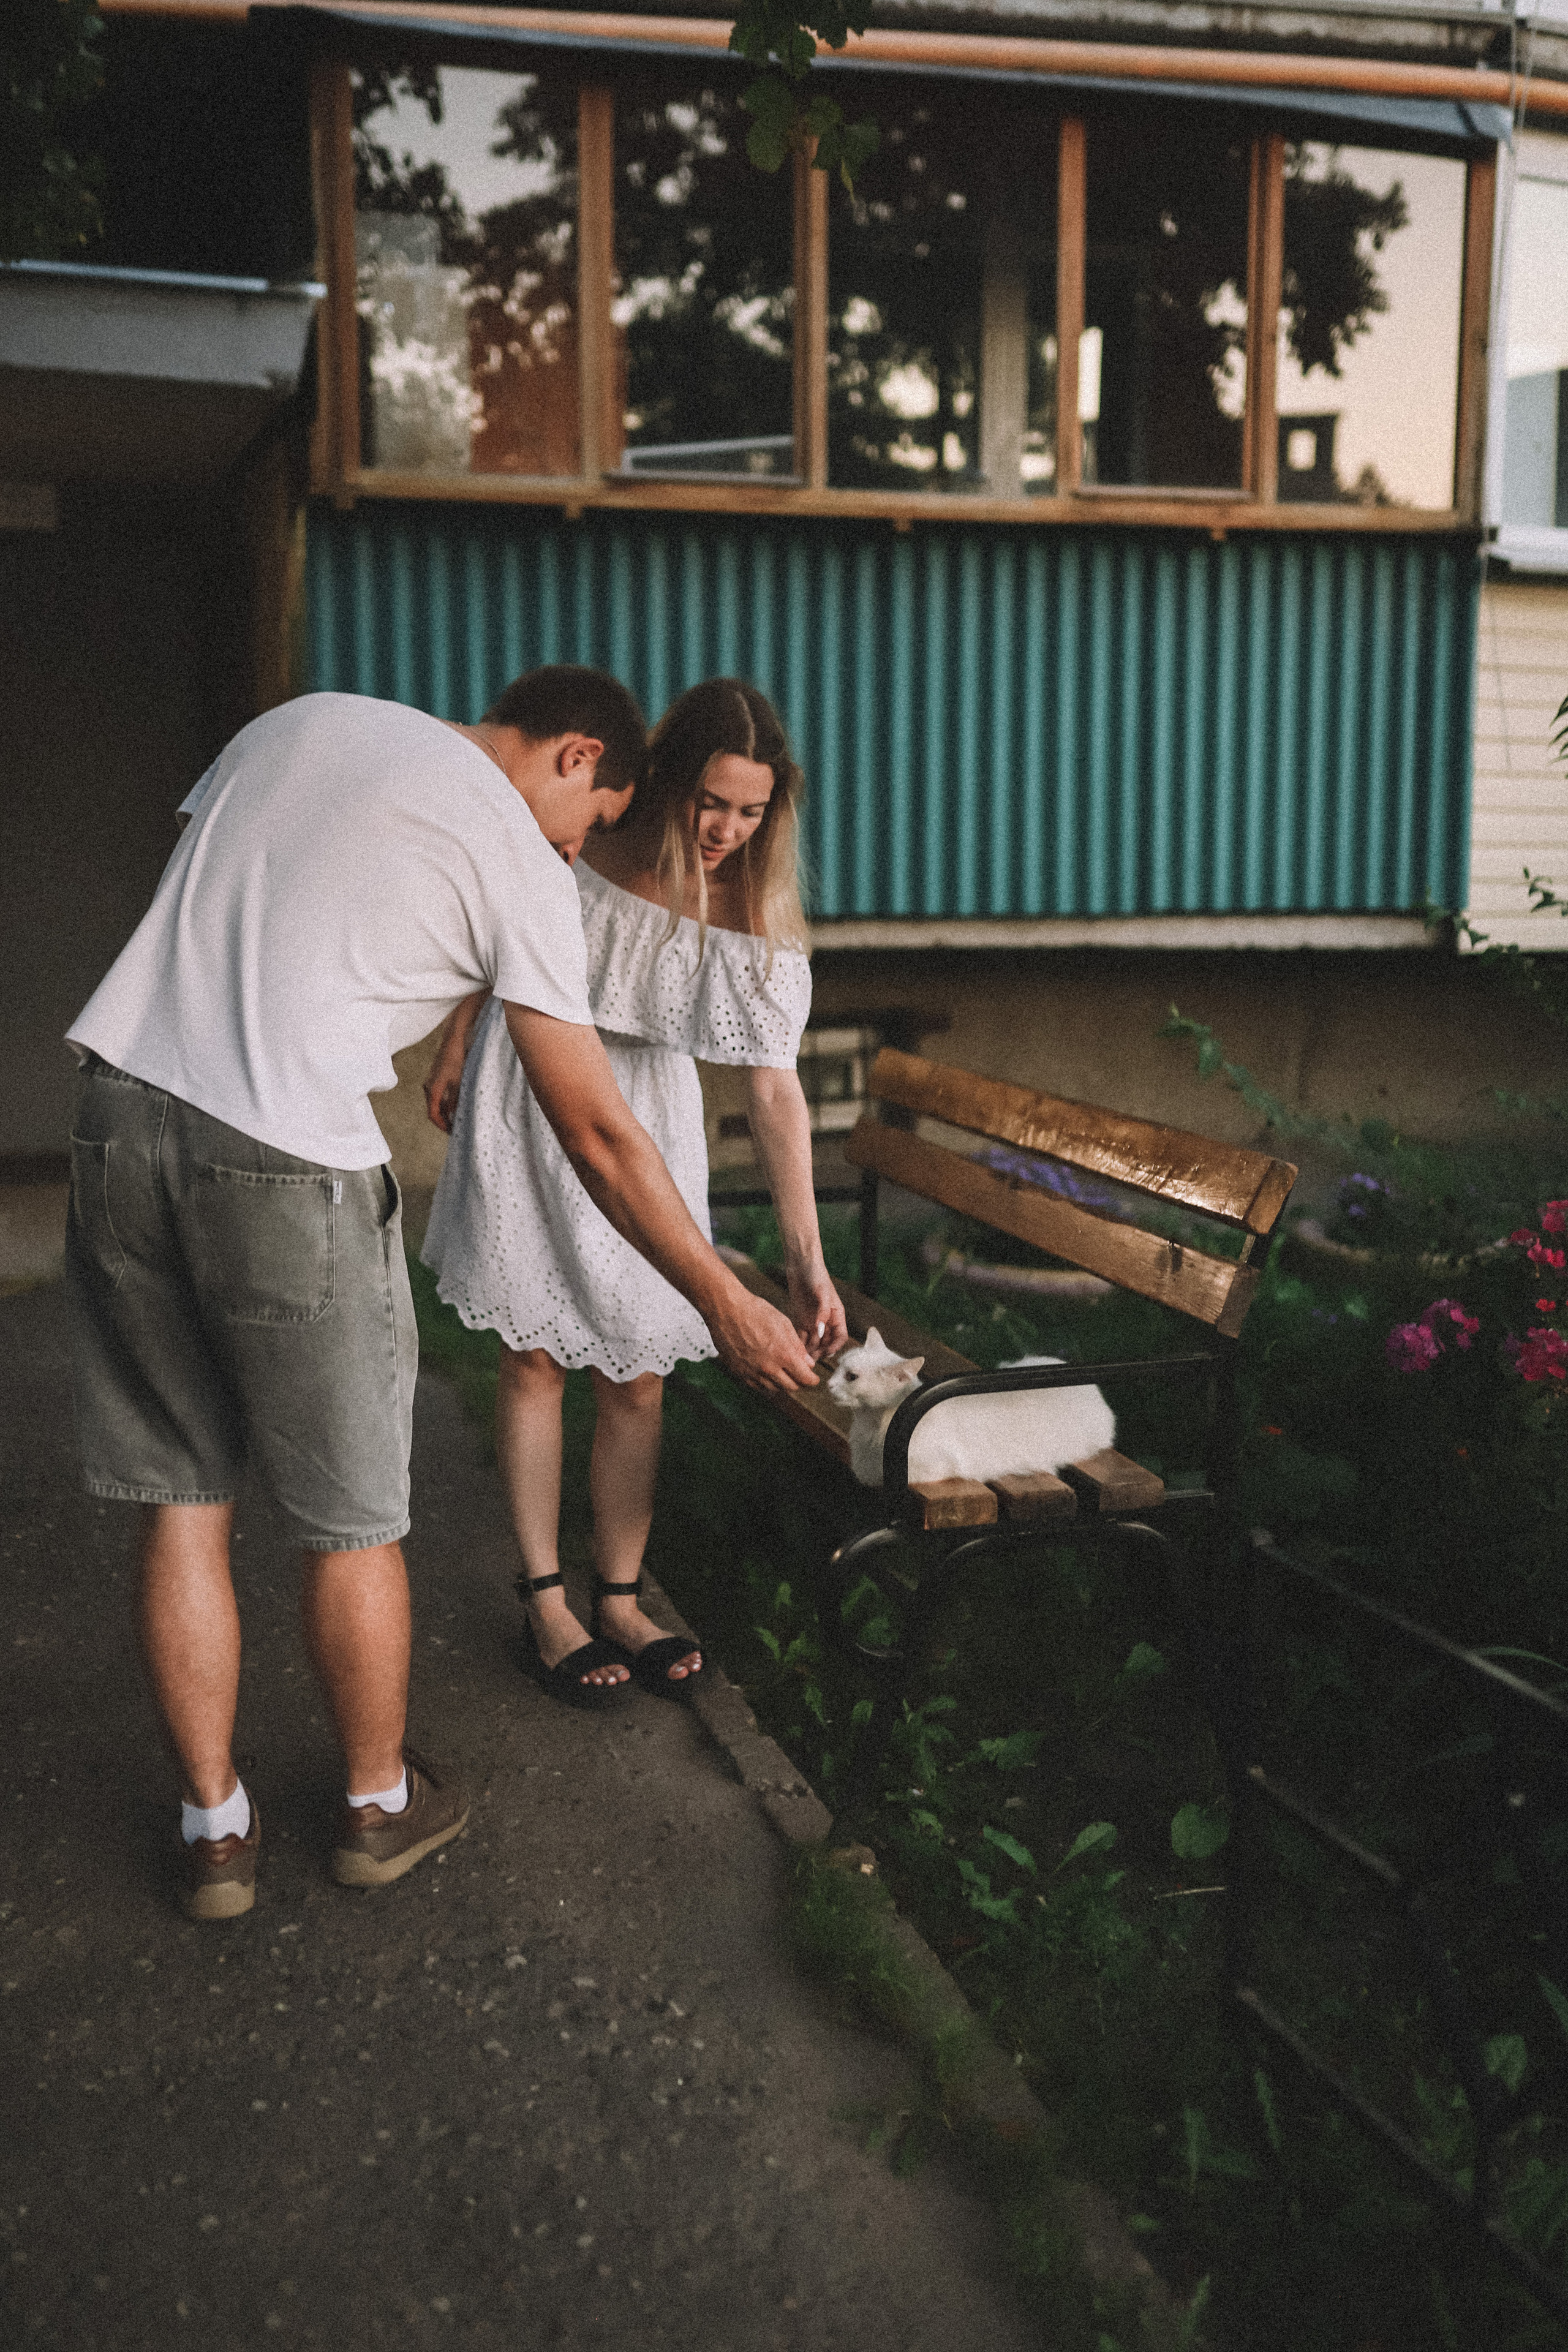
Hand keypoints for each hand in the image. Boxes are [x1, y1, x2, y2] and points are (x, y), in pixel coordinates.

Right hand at [423, 1055, 463, 1134]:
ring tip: (456, 1119)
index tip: (450, 1132)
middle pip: (433, 1109)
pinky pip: (438, 1095)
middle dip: (443, 1120)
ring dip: (444, 1112)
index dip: (441, 1125)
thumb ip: (455, 1100)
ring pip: (436, 1103)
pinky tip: (454, 1107)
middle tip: (454, 1129)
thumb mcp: (458, 1083)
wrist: (452, 1042)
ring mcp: (431, 1082)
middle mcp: (428, 1087)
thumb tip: (453, 1115)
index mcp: (432, 1089)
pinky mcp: (436, 1078)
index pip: (433, 1114)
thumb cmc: (456, 1060)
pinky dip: (445, 1103)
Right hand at [708, 1279, 819, 1397]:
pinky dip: (765, 1382)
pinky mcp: (739, 1373)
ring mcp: (752, 1372)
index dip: (812, 1379)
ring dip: (782, 1382)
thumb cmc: (755, 1312)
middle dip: (799, 1381)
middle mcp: (768, 1368)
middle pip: (791, 1387)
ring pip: (774, 1388)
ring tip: (782, 1371)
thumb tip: (808, 1363)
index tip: (813, 1377)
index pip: (805, 1378)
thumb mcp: (783, 1324)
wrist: (726, 1310)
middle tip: (799, 1374)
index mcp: (783, 1355)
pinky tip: (766, 1372)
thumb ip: (797, 1347)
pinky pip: (757, 1386)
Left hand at [787, 1263, 848, 1360]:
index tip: (827, 1353)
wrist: (801, 1265)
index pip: (841, 1336)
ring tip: (801, 1358)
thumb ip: (822, 1312)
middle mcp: (827, 1321)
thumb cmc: (816, 1275)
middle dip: (820, 1352)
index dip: (835, 1346)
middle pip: (827, 1343)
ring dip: (809, 1350)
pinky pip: (802, 1336)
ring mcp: (814, 1321)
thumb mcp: (822, 1292)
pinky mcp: (802, 1319)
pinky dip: (799, 1343)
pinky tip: (793, 1350)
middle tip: (811, 1360)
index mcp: (837, 1315)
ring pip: (814, 1342)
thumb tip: (821, 1331)